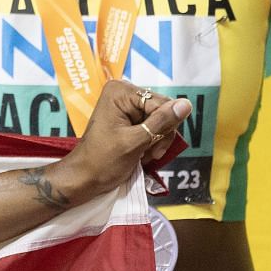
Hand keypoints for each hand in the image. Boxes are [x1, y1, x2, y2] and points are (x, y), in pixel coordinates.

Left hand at [51, 80, 192, 203]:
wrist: (84, 178)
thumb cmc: (103, 161)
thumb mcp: (136, 141)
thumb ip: (162, 122)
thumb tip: (186, 104)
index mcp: (120, 92)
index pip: (162, 103)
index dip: (163, 126)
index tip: (152, 146)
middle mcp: (124, 93)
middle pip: (163, 110)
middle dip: (160, 135)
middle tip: (147, 153)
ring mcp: (127, 106)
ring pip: (162, 121)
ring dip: (157, 141)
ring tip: (143, 155)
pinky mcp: (130, 119)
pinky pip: (154, 127)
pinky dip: (152, 142)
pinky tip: (142, 154)